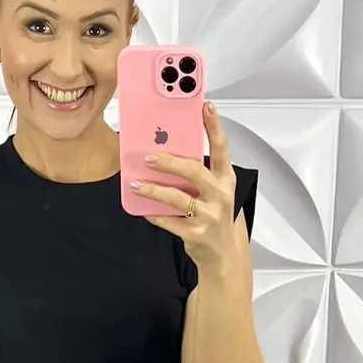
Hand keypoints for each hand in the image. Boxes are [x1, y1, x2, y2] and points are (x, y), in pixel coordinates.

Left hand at [128, 101, 235, 273]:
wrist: (222, 255)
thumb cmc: (214, 217)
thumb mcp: (213, 192)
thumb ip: (197, 174)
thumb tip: (166, 151)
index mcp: (226, 180)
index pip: (222, 149)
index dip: (214, 127)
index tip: (205, 107)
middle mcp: (220, 196)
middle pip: (195, 171)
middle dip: (170, 162)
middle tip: (149, 157)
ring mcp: (210, 216)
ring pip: (178, 198)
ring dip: (154, 190)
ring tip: (136, 184)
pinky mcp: (196, 234)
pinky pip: (170, 221)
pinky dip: (154, 214)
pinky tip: (142, 209)